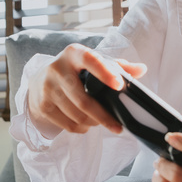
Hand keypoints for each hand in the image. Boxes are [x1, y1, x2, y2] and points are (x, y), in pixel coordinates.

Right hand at [27, 43, 146, 135]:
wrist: (39, 80)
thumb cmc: (74, 70)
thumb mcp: (93, 63)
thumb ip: (117, 66)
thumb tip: (142, 69)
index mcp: (74, 53)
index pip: (91, 60)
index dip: (105, 72)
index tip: (119, 85)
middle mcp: (58, 68)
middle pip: (84, 100)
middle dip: (104, 116)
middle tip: (118, 126)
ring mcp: (48, 88)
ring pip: (77, 115)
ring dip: (93, 123)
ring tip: (99, 121)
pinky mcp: (43, 106)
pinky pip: (68, 125)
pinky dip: (81, 128)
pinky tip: (86, 123)